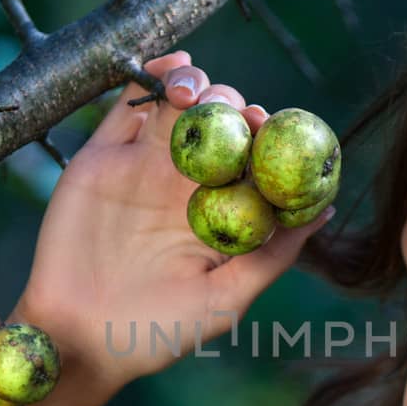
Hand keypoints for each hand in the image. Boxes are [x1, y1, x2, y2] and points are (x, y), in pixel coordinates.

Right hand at [13, 52, 335, 389]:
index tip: (275, 128)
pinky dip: (150, 76)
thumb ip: (274, 255)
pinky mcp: (102, 156)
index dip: (269, 137)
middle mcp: (186, 183)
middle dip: (234, 109)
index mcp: (220, 212)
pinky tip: (172, 69)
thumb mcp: (227, 298)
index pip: (254, 160)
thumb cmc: (158, 331)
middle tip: (240, 114)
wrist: (80, 336)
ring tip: (198, 94)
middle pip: (220, 125)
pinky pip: (127, 106)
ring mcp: (144, 165)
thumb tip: (326, 210)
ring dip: (198, 86)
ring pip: (178, 106)